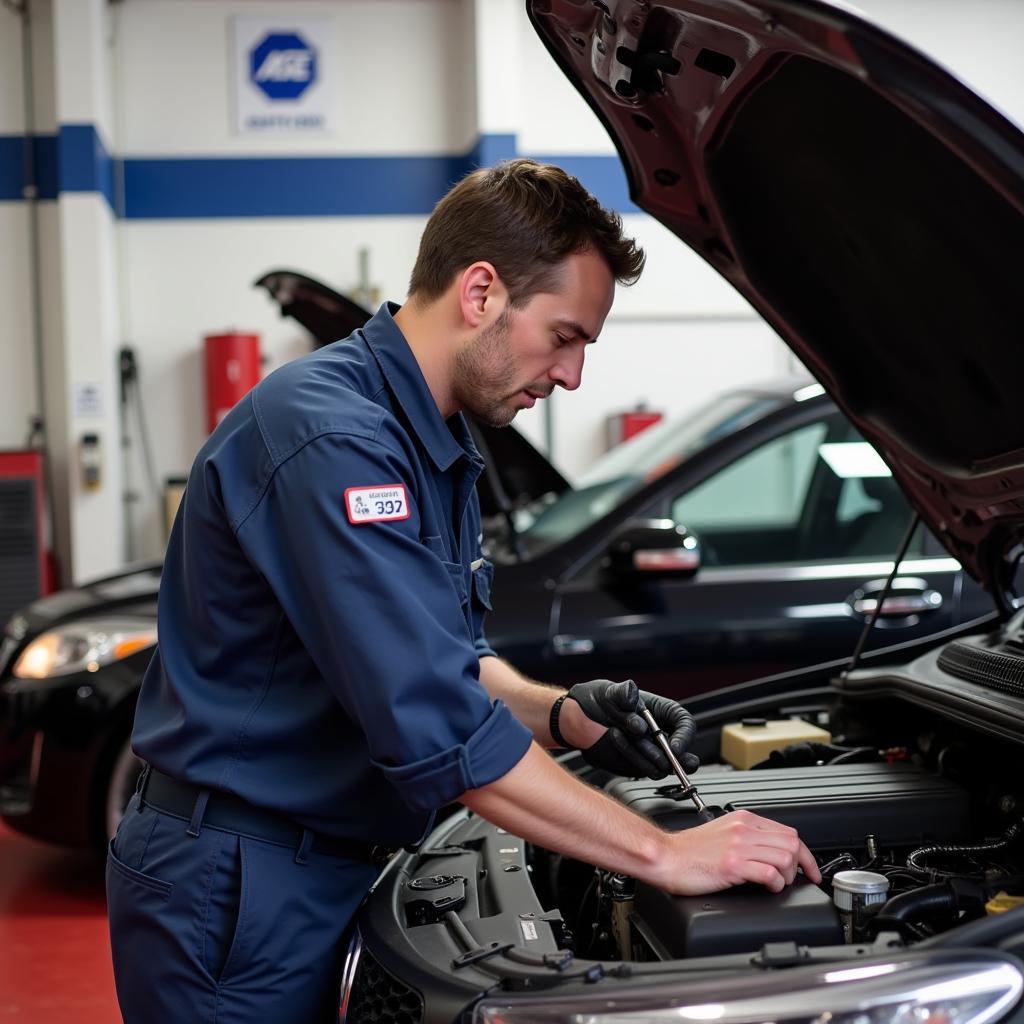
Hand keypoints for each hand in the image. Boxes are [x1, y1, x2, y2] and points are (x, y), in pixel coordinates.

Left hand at [566, 679, 698, 778]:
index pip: (685, 724)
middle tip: (665, 760)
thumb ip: (623, 692)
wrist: (579, 718)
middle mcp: (661, 734)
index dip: (685, 737)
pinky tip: (614, 736)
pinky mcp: (636, 764)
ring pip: (661, 766)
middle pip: (684, 754)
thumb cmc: (600, 700)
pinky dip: (629, 755)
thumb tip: (633, 697)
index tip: (674, 747)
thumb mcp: (610, 691)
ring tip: (622, 732)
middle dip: (679, 761)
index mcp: (663, 712)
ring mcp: (650, 752)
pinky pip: (640, 768)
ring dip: (646, 755)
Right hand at [656, 809, 821, 894]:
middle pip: (792, 843)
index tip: (808, 869)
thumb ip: (747, 837)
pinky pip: (770, 874)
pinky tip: (766, 888)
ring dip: (787, 877)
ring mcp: (738, 846)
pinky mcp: (732, 865)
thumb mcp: (723, 833)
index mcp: (743, 819)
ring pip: (785, 858)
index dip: (805, 854)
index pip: (788, 832)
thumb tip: (772, 852)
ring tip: (775, 884)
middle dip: (801, 866)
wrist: (666, 857)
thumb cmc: (689, 850)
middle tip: (794, 880)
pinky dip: (775, 885)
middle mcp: (743, 829)